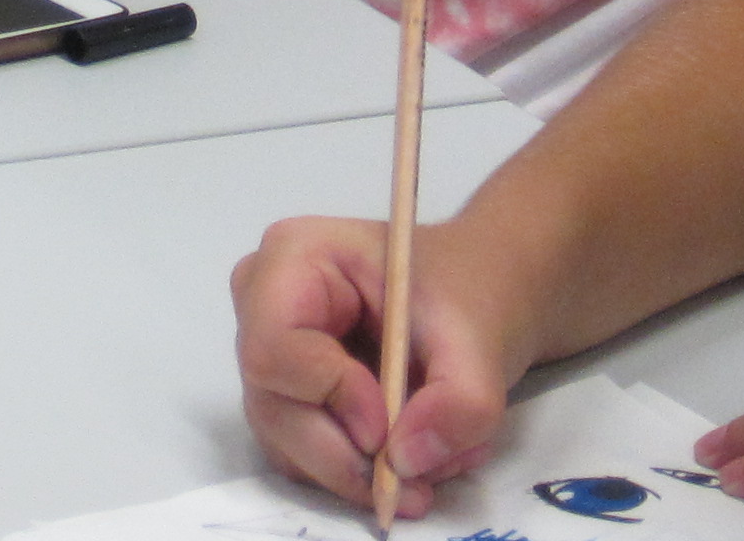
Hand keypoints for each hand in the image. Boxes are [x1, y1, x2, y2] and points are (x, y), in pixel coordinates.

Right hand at [230, 214, 507, 523]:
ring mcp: (271, 355)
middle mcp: (263, 304)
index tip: (386, 429)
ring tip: (431, 461)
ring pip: (285, 443)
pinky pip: (302, 458)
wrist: (474, 298)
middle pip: (273, 406)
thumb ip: (460, 403)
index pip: (275, 347)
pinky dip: (356, 472)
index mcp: (295, 258)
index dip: (328, 395)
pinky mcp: (286, 398)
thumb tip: (405, 462)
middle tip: (415, 485)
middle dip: (345, 457)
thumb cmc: (466, 292)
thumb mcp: (480, 341)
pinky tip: (410, 453)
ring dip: (357, 472)